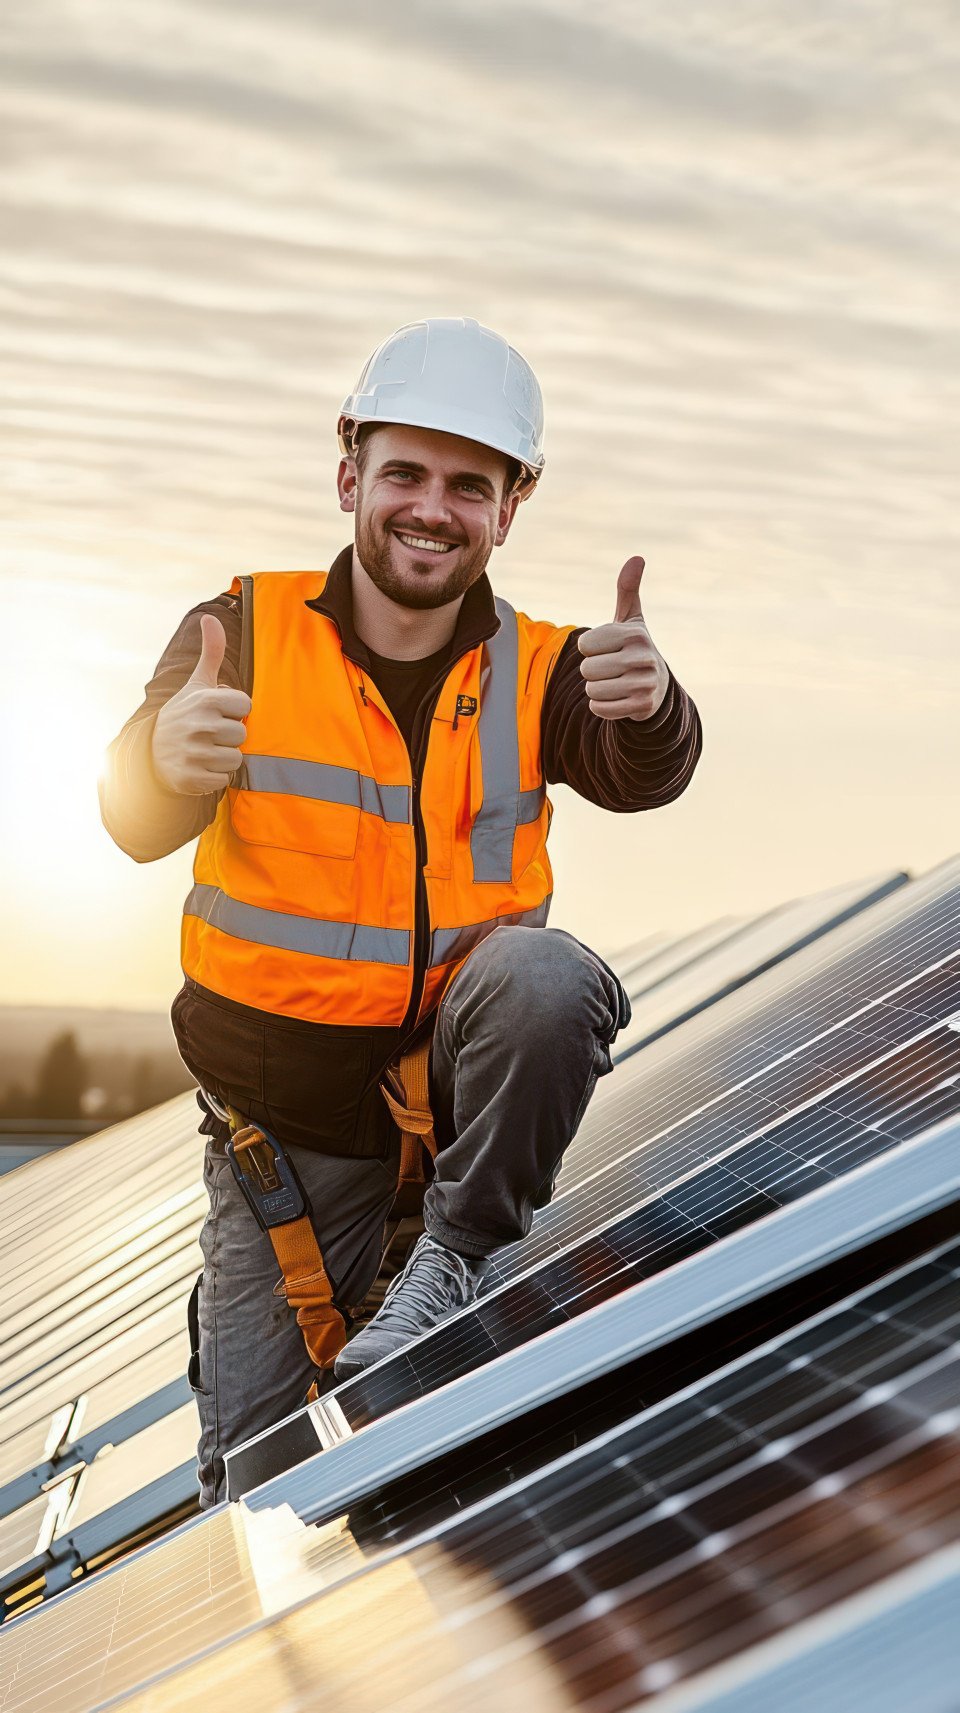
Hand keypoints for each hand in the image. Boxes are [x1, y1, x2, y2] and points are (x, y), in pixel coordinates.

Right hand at [151, 614, 251, 793]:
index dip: (234, 712)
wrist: (151, 751)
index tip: (217, 712)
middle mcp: (199, 725)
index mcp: (205, 700)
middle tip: (209, 734)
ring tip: (205, 750)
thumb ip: (211, 653)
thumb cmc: (184, 713)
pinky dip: (214, 776)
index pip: (245, 707)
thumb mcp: (196, 684)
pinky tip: (200, 766)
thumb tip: (210, 617)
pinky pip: (224, 779)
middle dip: (228, 736)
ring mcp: (194, 752)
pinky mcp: (191, 778)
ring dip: (223, 757)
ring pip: (235, 759)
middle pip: (241, 735)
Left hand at [577, 556, 669, 721]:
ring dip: (596, 689)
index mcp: (635, 634)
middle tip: (611, 669)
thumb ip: (628, 590)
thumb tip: (637, 557)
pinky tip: (617, 698)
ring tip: (614, 683)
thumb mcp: (631, 619)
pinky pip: (599, 709)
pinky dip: (601, 706)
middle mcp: (643, 658)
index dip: (589, 649)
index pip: (585, 645)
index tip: (607, 649)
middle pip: (587, 669)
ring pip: (592, 691)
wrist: (657, 688)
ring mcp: (644, 684)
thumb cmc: (635, 648)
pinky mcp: (641, 707)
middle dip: (592, 671)